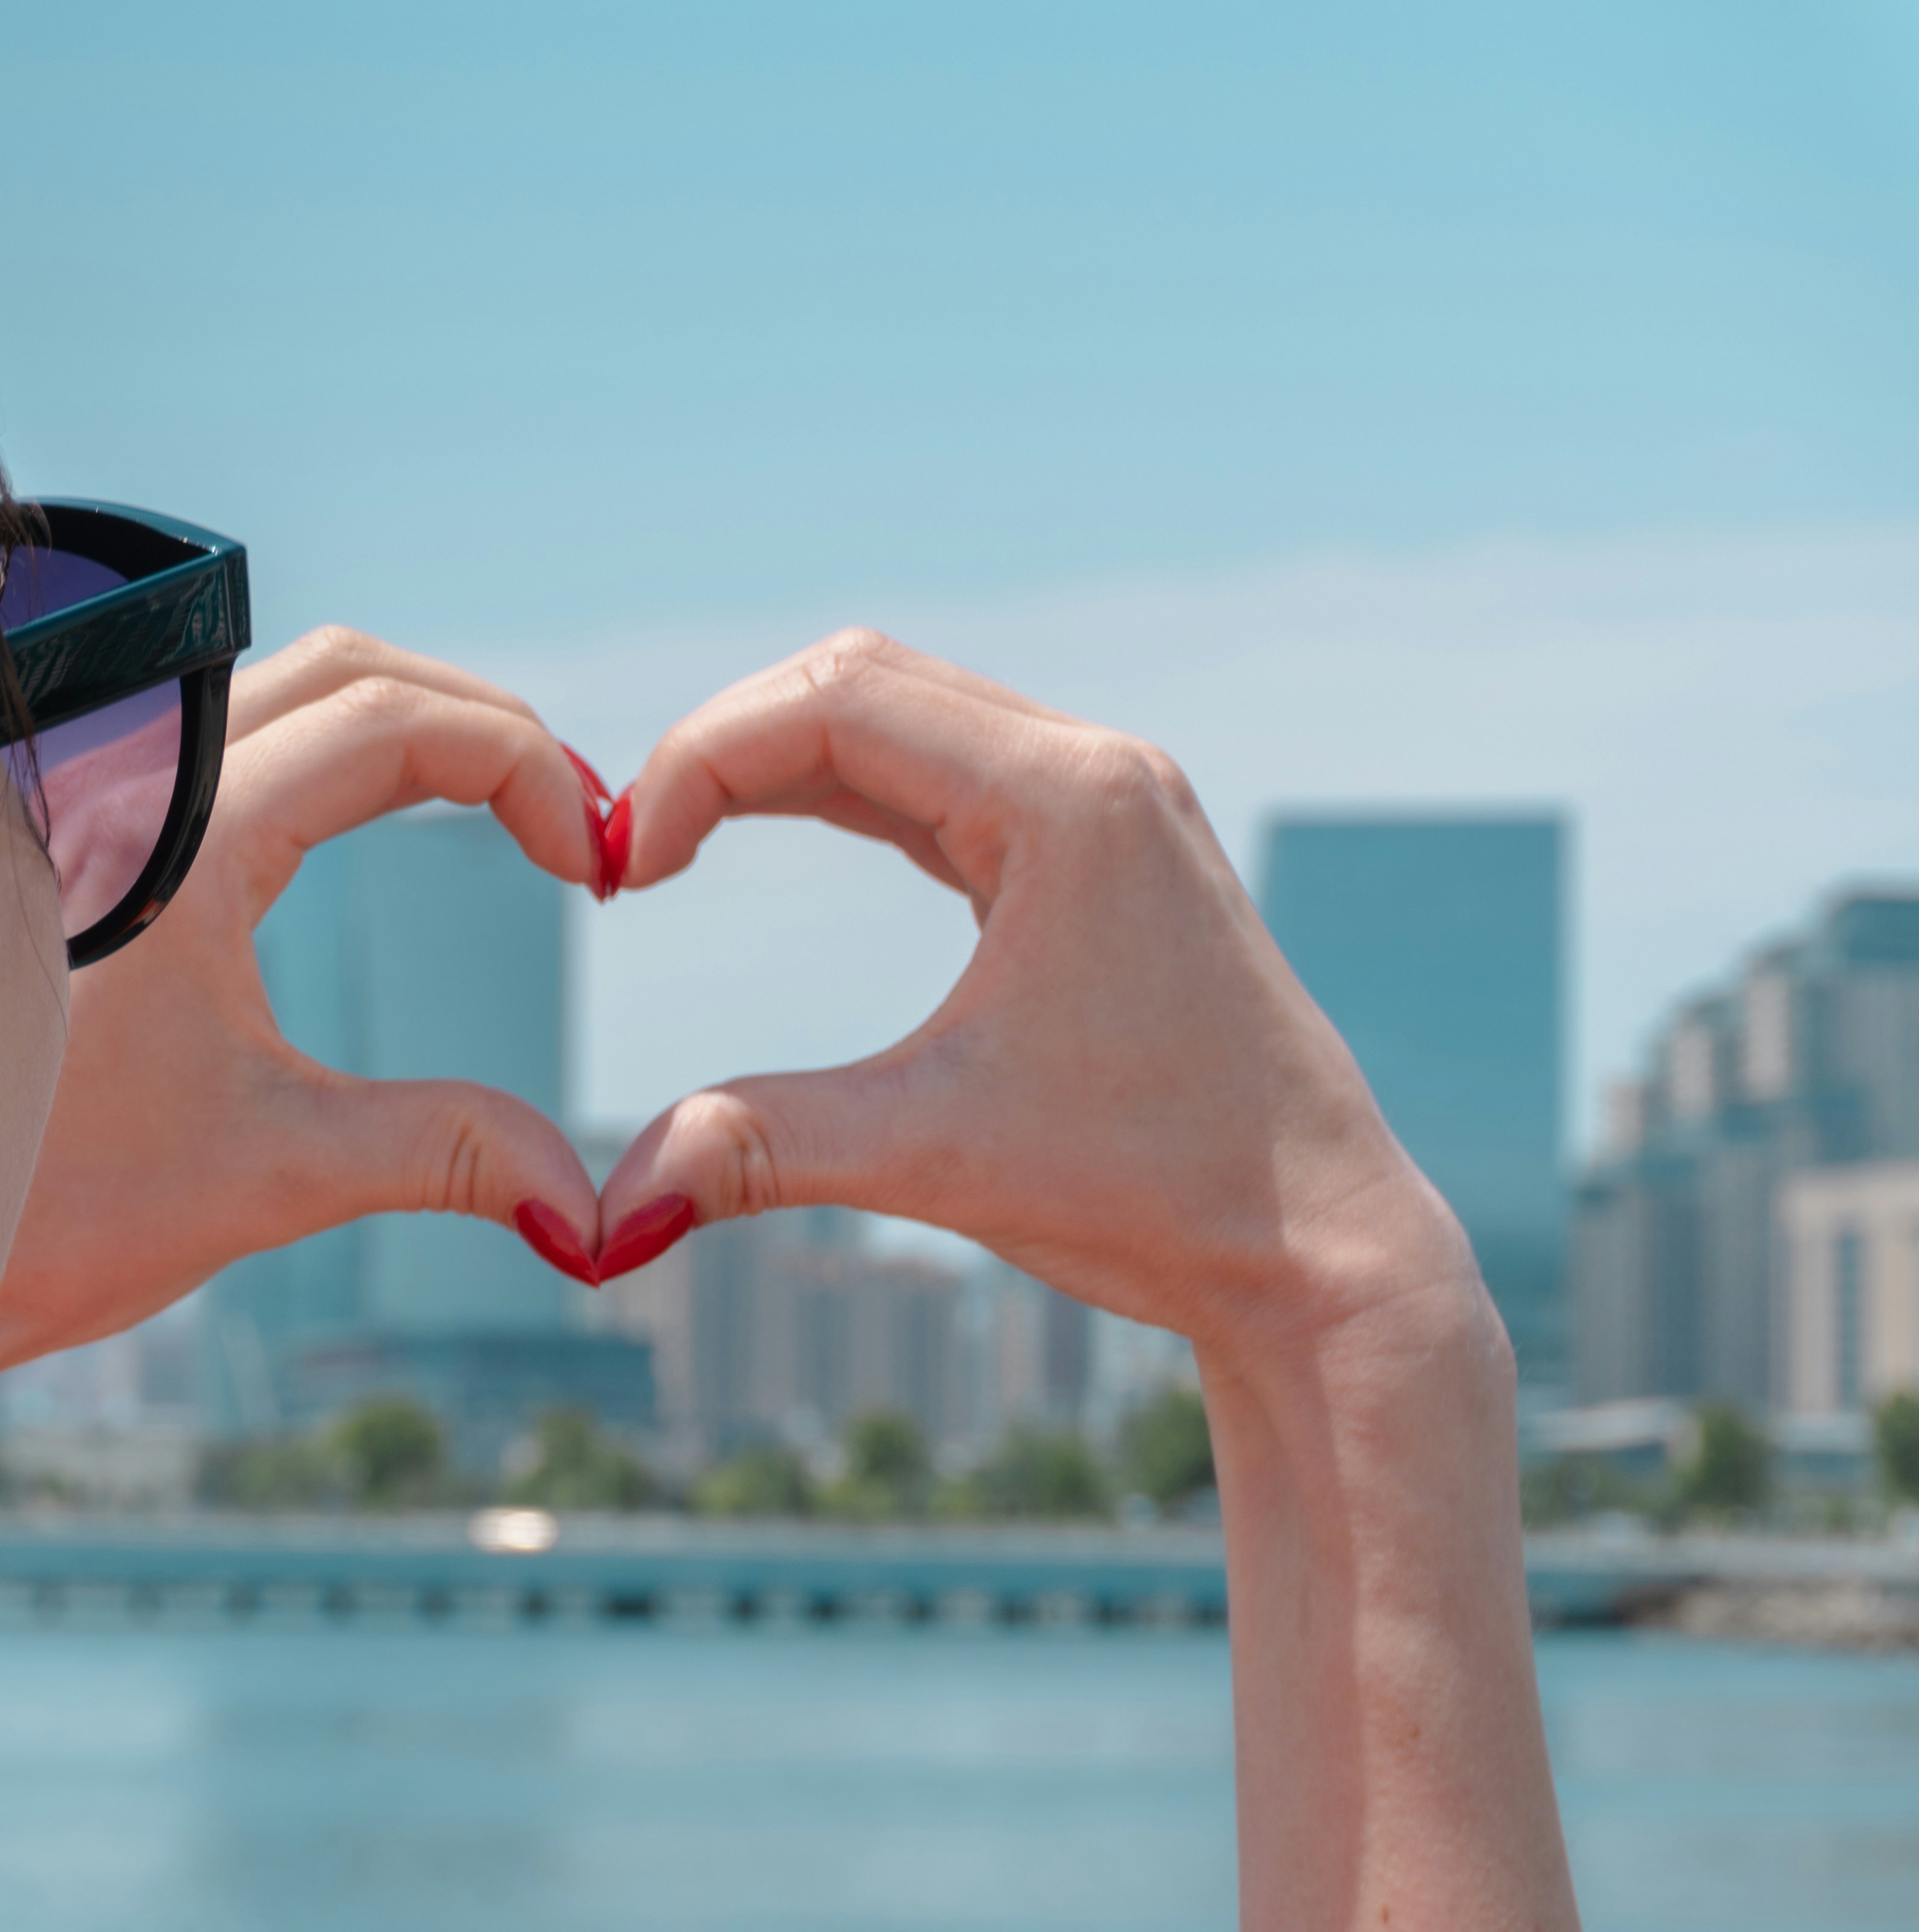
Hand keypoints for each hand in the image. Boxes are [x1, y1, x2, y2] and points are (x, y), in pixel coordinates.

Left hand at [0, 628, 610, 1382]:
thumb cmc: (58, 1215)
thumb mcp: (274, 1176)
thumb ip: (445, 1154)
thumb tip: (593, 1211)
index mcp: (182, 847)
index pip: (392, 719)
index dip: (521, 765)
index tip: (594, 860)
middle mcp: (131, 794)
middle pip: (351, 670)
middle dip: (483, 728)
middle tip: (572, 826)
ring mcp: (101, 810)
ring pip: (285, 690)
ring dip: (408, 725)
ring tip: (504, 813)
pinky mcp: (89, 850)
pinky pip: (229, 742)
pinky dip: (333, 751)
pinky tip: (384, 822)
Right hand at [595, 630, 1484, 1367]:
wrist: (1323, 1253)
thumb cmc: (1162, 1192)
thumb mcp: (938, 1159)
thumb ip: (763, 1149)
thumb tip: (608, 1212)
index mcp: (1072, 800)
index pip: (836, 701)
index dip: (699, 761)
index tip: (625, 865)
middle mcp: (1096, 772)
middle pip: (858, 678)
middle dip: (723, 747)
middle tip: (632, 852)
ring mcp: (1104, 807)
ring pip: (898, 716)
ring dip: (776, 763)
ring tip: (674, 847)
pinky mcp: (1096, 856)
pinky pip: (939, 778)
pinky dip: (838, 793)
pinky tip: (764, 842)